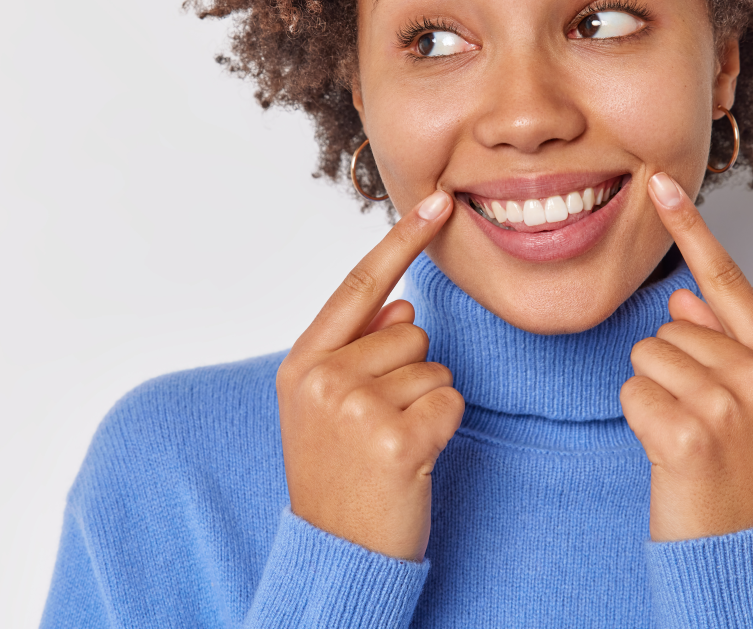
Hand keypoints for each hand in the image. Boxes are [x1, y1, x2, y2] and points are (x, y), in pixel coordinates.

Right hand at [276, 190, 463, 561]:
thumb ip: (357, 350)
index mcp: (301, 363)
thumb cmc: (337, 476)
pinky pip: (450, 400)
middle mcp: (323, 377)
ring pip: (434, 365)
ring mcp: (356, 407)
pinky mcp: (395, 439)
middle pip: (410, 331)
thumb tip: (404, 306)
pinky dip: (443, 427)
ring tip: (392, 443)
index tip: (436, 201)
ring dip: (427, 403)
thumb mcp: (325, 407)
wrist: (335, 552)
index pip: (359, 286)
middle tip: (380, 425)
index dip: (400, 241)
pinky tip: (413, 458)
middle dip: (410, 371)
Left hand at [621, 172, 752, 541]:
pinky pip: (631, 392)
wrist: (740, 549)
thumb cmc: (739, 475)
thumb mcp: (750, 406)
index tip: (660, 184)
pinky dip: (637, 420)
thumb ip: (721, 346)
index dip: (691, 230)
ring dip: (650, 396)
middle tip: (695, 422)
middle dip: (666, 371)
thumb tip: (682, 298)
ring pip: (644, 357)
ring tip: (684, 436)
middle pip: (668, 329)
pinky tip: (668, 453)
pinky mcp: (689, 432)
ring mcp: (729, 404)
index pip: (727, 281)